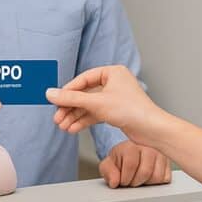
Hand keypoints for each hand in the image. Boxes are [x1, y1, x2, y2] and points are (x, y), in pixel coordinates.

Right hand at [47, 65, 162, 137]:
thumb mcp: (96, 102)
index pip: (83, 79)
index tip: (55, 100)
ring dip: (75, 116)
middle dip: (70, 108)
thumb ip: (71, 98)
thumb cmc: (132, 110)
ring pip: (89, 106)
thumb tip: (50, 93)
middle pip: (85, 94)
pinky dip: (84, 121)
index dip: (68, 91)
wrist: (151, 129)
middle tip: (58, 117)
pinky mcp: (116, 112)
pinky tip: (73, 128)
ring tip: (63, 126)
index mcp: (112, 72)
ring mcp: (115, 98)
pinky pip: (95, 114)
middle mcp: (114, 83)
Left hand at [99, 141, 171, 187]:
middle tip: (130, 180)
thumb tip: (114, 182)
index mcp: (132, 145)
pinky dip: (156, 183)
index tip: (122, 180)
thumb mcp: (109, 164)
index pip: (131, 164)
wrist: (133, 153)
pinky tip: (149, 177)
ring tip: (139, 178)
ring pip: (156, 177)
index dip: (125, 178)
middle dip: (135, 182)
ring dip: (146, 183)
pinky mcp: (169, 163)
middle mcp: (149, 147)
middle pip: (145, 172)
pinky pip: (165, 179)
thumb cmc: (122, 159)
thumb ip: (108, 172)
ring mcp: (161, 154)